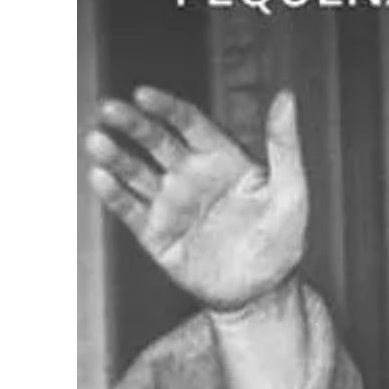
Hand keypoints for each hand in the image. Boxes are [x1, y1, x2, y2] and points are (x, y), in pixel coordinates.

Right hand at [86, 87, 307, 314]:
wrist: (263, 294)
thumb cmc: (282, 242)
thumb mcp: (291, 192)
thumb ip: (285, 146)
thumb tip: (286, 98)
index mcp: (221, 159)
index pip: (188, 123)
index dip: (165, 107)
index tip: (143, 95)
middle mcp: (191, 176)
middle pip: (155, 141)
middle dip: (131, 123)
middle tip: (109, 109)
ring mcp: (171, 204)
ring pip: (135, 172)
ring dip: (115, 155)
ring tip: (96, 141)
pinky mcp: (156, 234)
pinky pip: (129, 210)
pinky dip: (113, 194)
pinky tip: (99, 177)